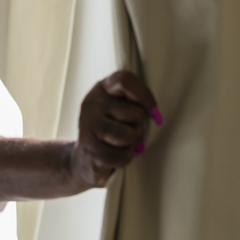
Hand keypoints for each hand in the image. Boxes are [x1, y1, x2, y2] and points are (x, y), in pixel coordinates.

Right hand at [69, 70, 159, 188]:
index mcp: (101, 88)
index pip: (125, 80)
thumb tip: (156, 115)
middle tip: (129, 133)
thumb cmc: (111, 130)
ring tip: (123, 144)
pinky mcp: (90, 149)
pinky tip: (114, 157)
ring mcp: (88, 126)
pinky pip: (122, 155)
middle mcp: (91, 103)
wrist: (84, 159)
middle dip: (140, 128)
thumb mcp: (119, 108)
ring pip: (130, 135)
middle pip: (136, 113)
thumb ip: (135, 102)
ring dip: (133, 145)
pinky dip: (125, 159)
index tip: (153, 113)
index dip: (145, 96)